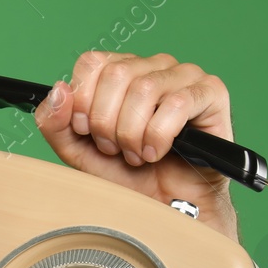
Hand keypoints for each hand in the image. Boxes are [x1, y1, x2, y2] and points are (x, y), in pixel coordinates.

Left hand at [33, 51, 239, 242]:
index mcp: (122, 70)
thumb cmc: (125, 175)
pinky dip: (158, 137)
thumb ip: (56, 122)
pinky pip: (177, 104)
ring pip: (145, 88)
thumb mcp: (77, 151)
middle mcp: (154, 65)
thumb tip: (58, 89)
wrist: (160, 205)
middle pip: (116, 74)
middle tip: (115, 149)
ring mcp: (185, 75)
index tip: (87, 132)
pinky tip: (157, 153)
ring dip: (132, 133)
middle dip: (107, 123)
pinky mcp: (211, 93)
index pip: (92, 62)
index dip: (83, 102)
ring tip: (136, 155)